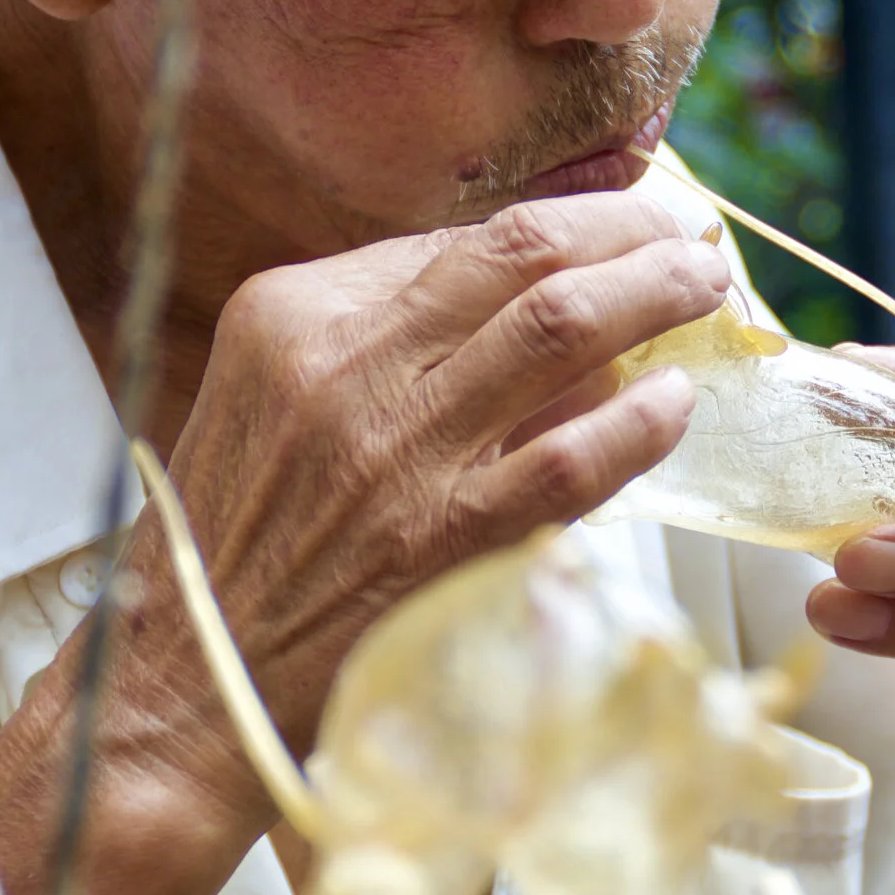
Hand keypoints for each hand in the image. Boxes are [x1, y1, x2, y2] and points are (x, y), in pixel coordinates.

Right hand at [107, 192, 728, 817]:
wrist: (193, 672)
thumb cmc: (247, 532)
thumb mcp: (280, 395)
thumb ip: (393, 342)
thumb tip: (546, 302)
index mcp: (294, 311)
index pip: (460, 242)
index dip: (562, 223)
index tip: (621, 225)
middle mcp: (342, 364)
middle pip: (520, 254)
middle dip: (625, 230)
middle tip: (685, 236)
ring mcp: (395, 449)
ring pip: (556, 328)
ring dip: (651, 294)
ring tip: (701, 285)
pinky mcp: (441, 537)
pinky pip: (567, 457)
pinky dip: (636, 421)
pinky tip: (675, 402)